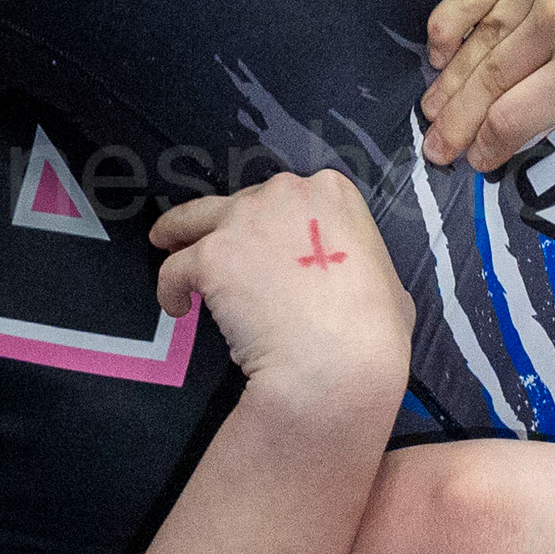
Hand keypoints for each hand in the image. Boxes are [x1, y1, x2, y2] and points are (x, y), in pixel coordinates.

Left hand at [153, 171, 412, 417]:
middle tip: (219, 255)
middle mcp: (284, 192)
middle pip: (239, 204)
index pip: (289, 197)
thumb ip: (362, 269)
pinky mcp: (212, 256)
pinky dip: (170, 287)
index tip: (266, 248)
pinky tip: (179, 307)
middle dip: (230, 229)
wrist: (338, 362)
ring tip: (166, 250)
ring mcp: (244, 220)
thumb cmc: (374, 332)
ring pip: (193, 220)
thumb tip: (358, 287)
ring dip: (178, 235)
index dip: (273, 223)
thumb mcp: (388, 286)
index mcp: (332, 193)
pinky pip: (176, 267)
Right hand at [421, 0, 554, 175]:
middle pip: (486, 84)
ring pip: (476, 40)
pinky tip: (437, 49)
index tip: (477, 160)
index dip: (488, 146)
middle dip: (455, 123)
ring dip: (447, 80)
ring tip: (431, 108)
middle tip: (435, 147)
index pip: (515, 118)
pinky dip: (448, 22)